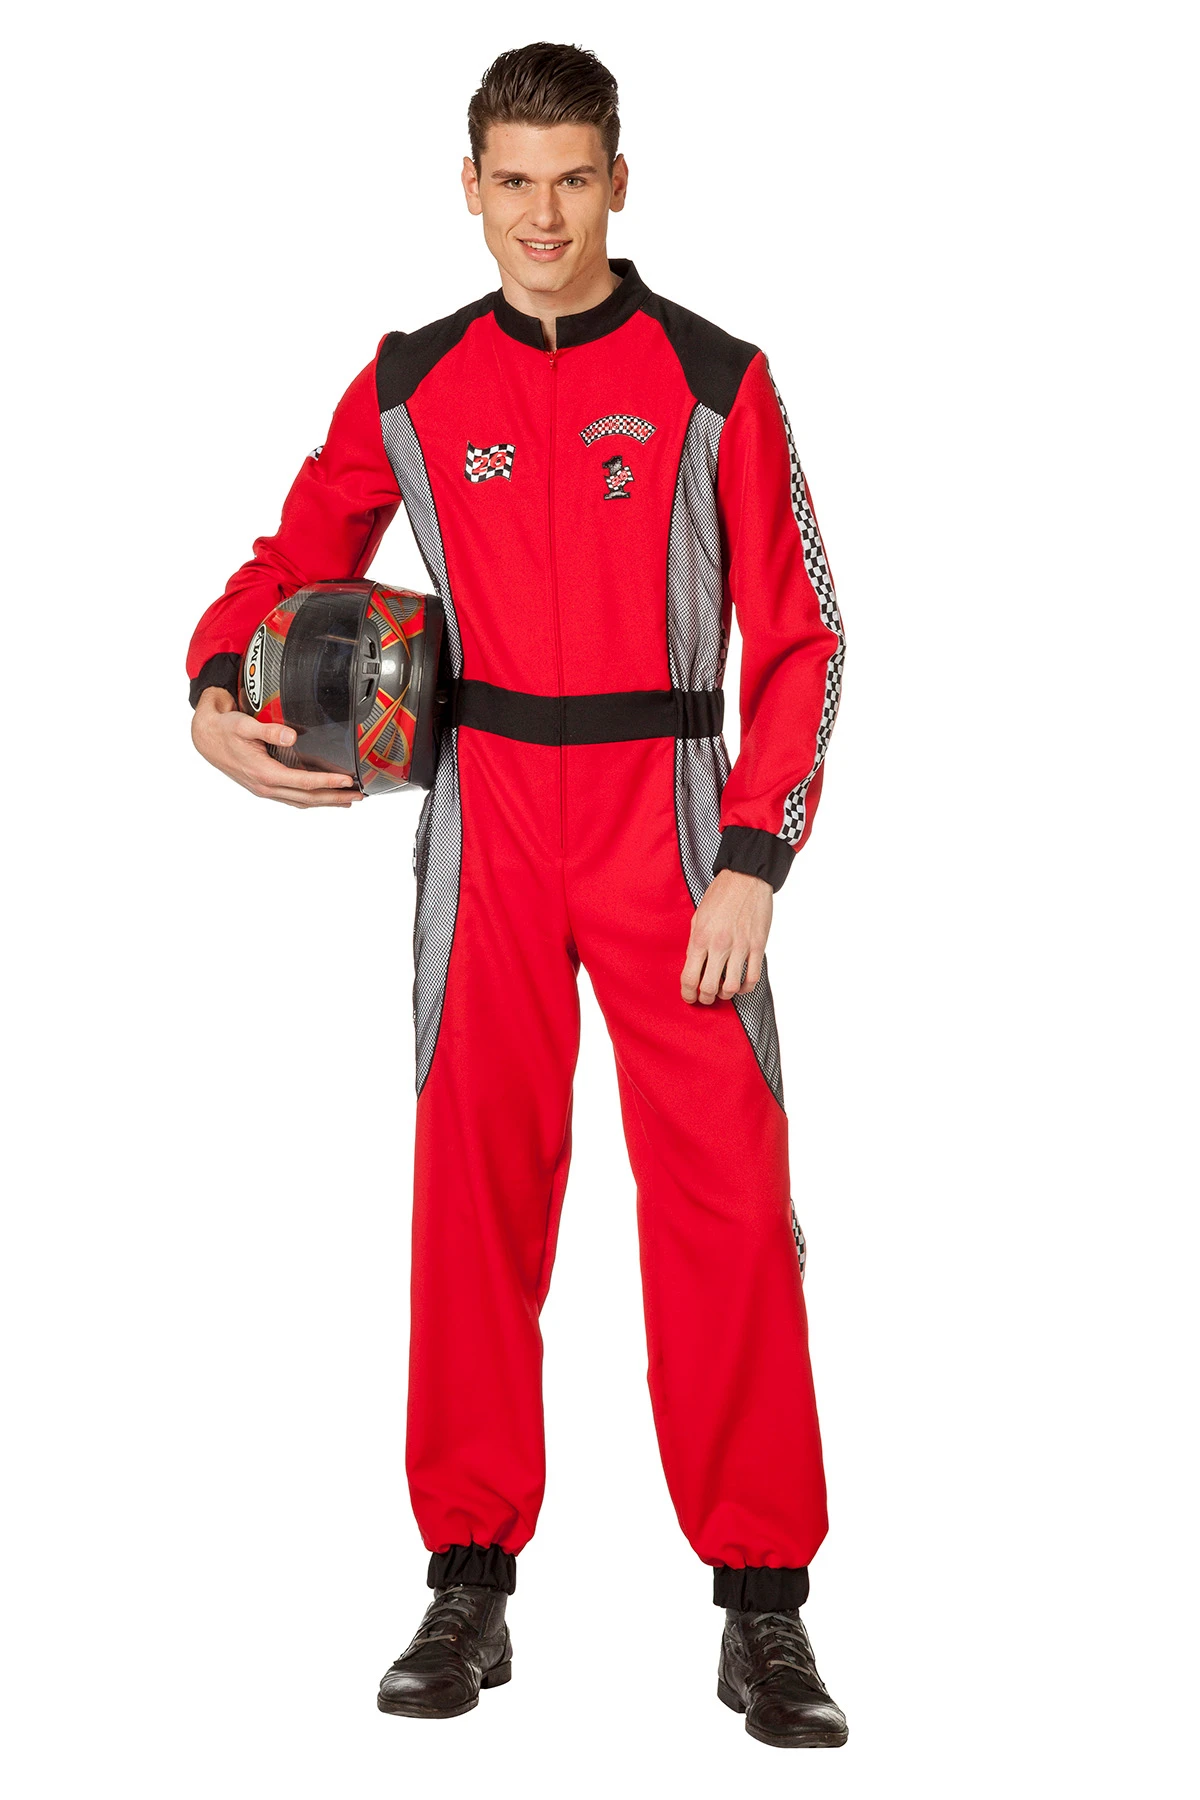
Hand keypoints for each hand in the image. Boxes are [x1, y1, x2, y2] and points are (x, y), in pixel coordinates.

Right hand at [191, 687, 361, 807]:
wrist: (205, 738)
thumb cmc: (224, 729)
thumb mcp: (244, 724)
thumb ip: (269, 729)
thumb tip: (292, 736)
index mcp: (264, 773)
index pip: (304, 782)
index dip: (328, 782)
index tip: (347, 781)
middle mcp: (266, 786)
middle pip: (308, 797)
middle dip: (335, 797)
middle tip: (359, 795)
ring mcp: (265, 789)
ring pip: (302, 801)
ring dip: (326, 802)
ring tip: (348, 800)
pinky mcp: (265, 787)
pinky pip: (293, 798)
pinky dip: (311, 799)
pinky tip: (323, 797)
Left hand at [681, 868, 772, 1004]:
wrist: (746, 878)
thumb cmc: (720, 895)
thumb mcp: (698, 917)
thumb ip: (695, 943)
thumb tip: (694, 965)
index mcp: (700, 938)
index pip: (690, 978)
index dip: (688, 994)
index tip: (689, 997)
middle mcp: (719, 945)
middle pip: (709, 988)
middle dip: (705, 998)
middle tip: (706, 997)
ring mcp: (740, 947)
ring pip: (731, 987)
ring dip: (725, 995)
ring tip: (723, 991)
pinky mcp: (757, 946)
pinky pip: (752, 978)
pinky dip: (745, 988)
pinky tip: (740, 985)